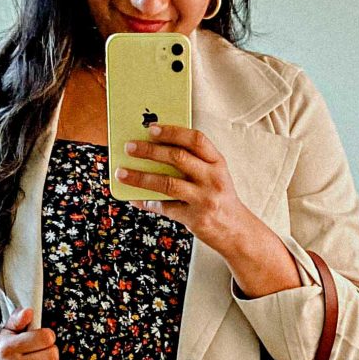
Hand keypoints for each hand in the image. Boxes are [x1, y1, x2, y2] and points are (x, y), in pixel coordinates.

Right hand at [0, 305, 64, 359]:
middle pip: (51, 356)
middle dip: (53, 352)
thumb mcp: (8, 332)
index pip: (44, 338)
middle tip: (46, 353)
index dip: (49, 336)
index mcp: (7, 347)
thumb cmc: (6, 351)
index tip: (45, 339)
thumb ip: (18, 319)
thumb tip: (28, 311)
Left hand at [120, 124, 253, 257]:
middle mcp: (213, 179)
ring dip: (141, 177)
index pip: (196, 140)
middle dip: (150, 151)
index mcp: (218, 163)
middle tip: (129, 147)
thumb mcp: (214, 176)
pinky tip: (134, 198)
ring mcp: (204, 199)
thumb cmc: (219, 198)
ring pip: (167, 183)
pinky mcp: (195, 218)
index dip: (173, 132)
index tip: (151, 128)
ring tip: (122, 173)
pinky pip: (165, 208)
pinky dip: (147, 202)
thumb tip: (155, 150)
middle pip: (178, 158)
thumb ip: (194, 162)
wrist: (236, 231)